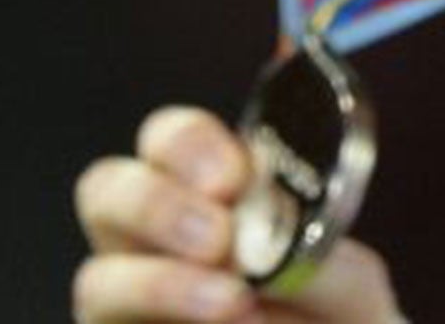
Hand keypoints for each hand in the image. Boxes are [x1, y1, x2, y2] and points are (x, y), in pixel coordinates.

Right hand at [73, 105, 400, 323]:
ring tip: (234, 303)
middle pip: (104, 188)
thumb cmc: (333, 315)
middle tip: (219, 238)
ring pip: (97, 280)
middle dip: (154, 204)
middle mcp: (153, 241)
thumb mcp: (347, 277)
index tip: (235, 178)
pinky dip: (169, 322)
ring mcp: (128, 303)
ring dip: (160, 285)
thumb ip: (314, 253)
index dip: (190, 146)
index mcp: (209, 194)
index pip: (169, 138)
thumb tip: (269, 250)